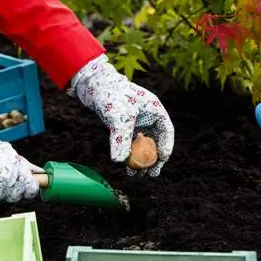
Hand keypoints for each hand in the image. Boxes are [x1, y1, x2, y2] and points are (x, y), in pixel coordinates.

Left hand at [68, 54, 174, 176]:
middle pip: (156, 141)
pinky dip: (130, 155)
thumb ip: (120, 138)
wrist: (93, 85)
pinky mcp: (126, 126)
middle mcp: (148, 116)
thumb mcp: (118, 116)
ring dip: (141, 160)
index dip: (166, 146)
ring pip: (143, 145)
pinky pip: (132, 144)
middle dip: (153, 159)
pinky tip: (125, 165)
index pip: (166, 131)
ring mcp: (138, 122)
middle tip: (151, 175)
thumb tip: (119, 160)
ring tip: (137, 175)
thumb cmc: (110, 95)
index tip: (161, 160)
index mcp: (155, 109)